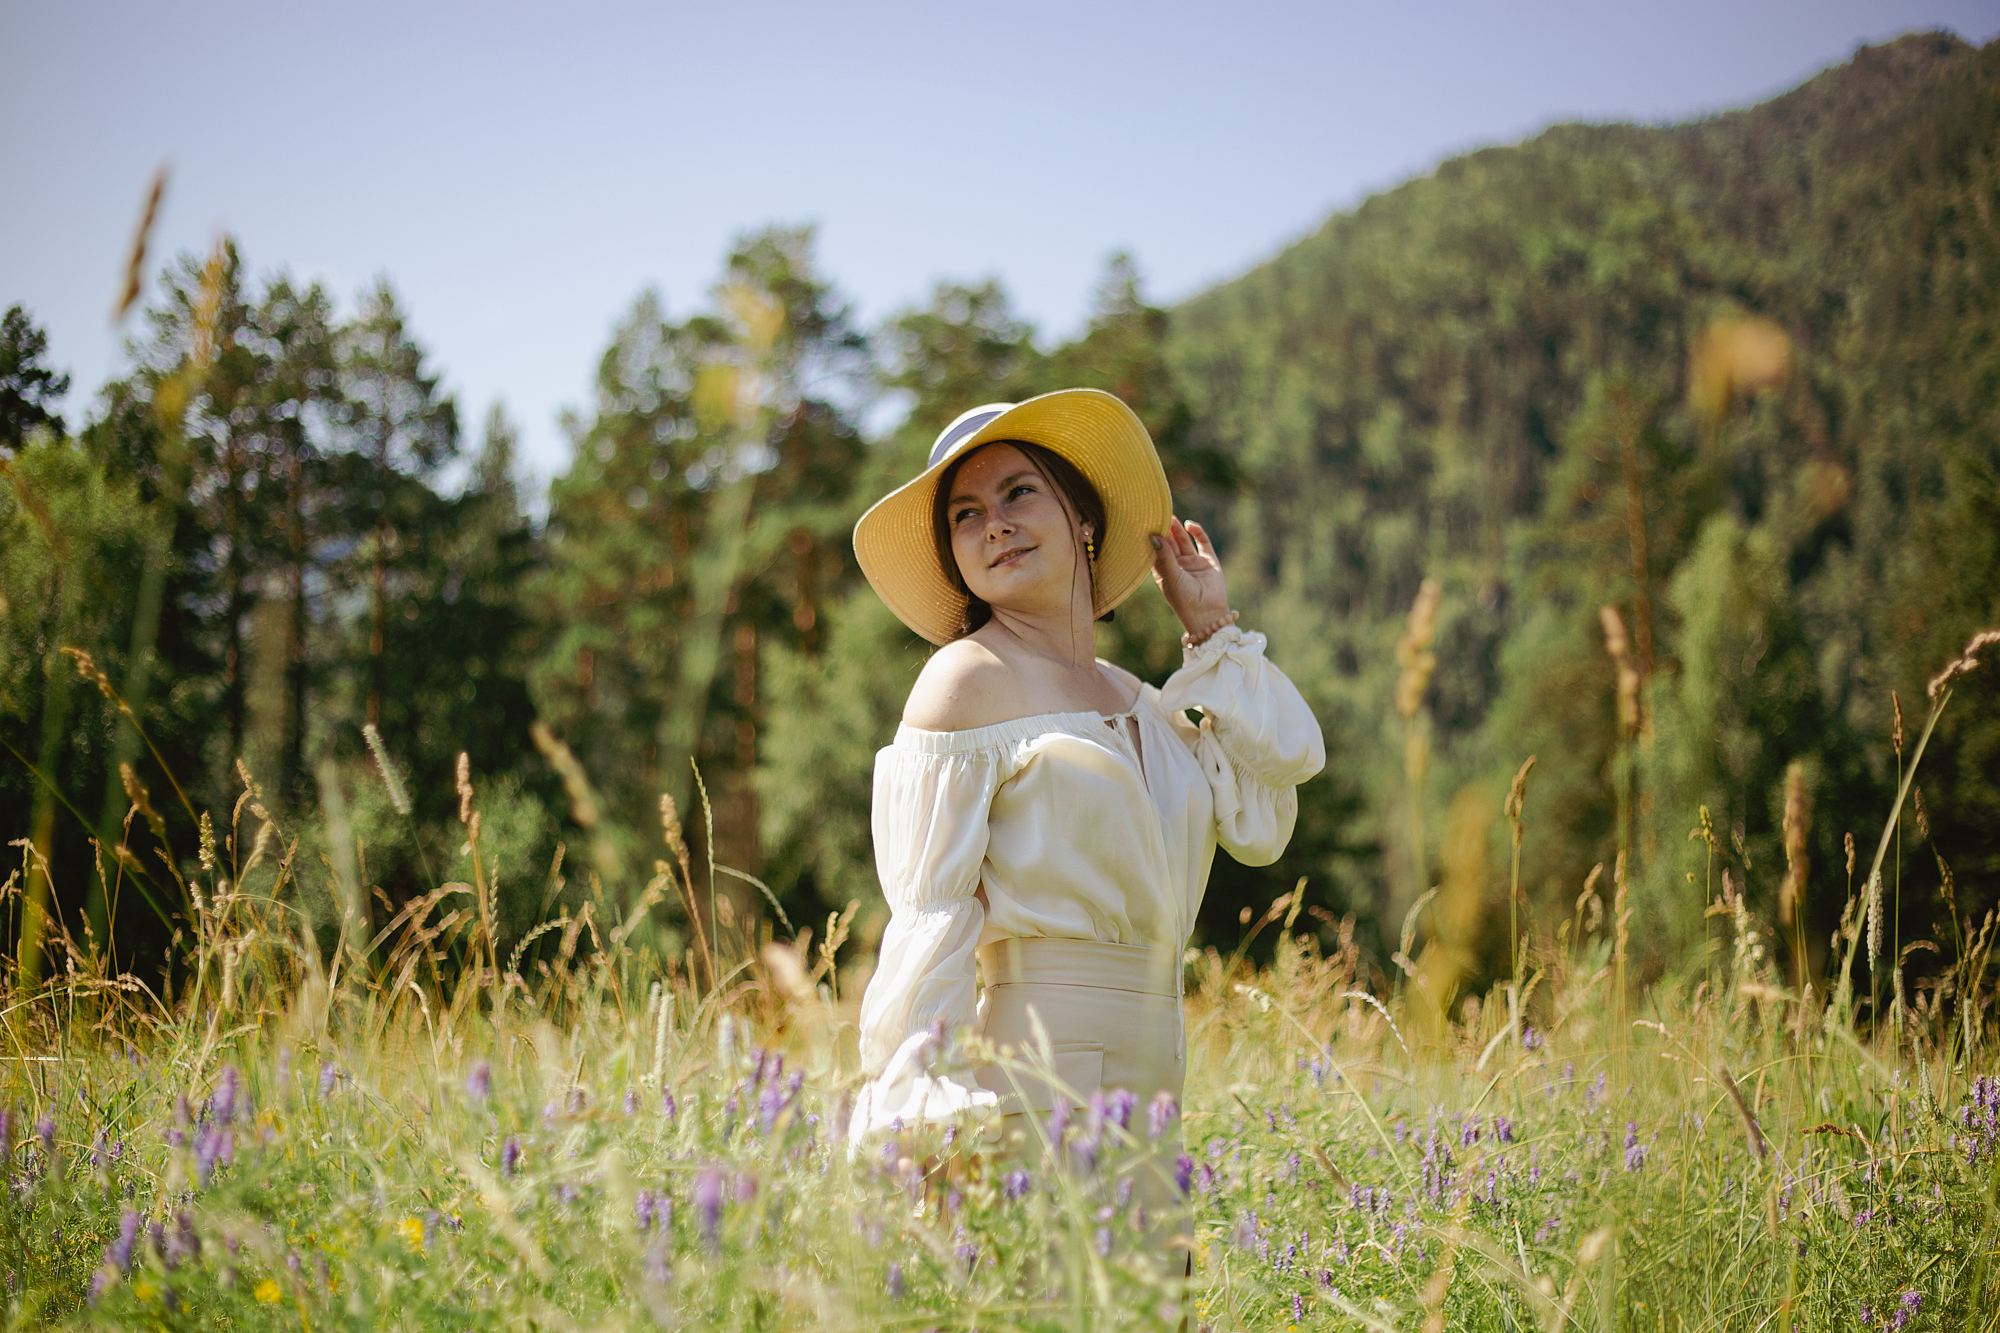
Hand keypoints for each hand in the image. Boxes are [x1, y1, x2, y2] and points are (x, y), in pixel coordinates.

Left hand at [1150, 516, 1229, 632]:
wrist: (1208, 614)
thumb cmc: (1184, 600)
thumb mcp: (1171, 576)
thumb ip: (1164, 555)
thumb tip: (1153, 535)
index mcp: (1164, 572)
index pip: (1155, 551)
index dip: (1151, 538)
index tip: (1145, 523)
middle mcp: (1178, 566)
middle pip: (1169, 543)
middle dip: (1164, 530)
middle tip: (1158, 513)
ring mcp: (1193, 563)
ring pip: (1183, 541)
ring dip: (1177, 530)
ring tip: (1171, 515)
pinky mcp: (1209, 561)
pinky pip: (1202, 543)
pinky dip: (1197, 533)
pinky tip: (1189, 525)